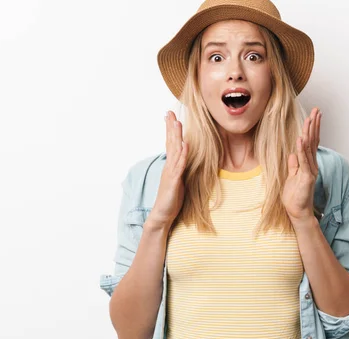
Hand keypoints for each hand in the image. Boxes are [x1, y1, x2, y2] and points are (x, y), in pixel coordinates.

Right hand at [148, 111, 187, 227]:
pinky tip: (185, 145)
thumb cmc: (170, 199)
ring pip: (174, 151)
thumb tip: (184, 161)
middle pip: (170, 143)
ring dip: (176, 136)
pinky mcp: (174, 181)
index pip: (170, 144)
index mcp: (170, 166)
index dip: (170, 130)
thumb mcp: (178, 181)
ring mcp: (170, 173)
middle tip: (169, 113)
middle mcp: (169, 166)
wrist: (162, 215)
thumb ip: (180, 170)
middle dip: (170, 127)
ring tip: (177, 123)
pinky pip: (179, 166)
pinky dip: (183, 155)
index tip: (170, 116)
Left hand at [281, 107, 321, 222]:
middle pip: (313, 141)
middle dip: (314, 125)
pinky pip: (304, 160)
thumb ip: (293, 165)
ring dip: (309, 132)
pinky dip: (302, 149)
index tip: (313, 115)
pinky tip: (302, 138)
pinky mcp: (307, 177)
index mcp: (308, 164)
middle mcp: (312, 165)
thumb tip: (293, 153)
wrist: (297, 211)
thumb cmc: (294, 196)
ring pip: (310, 147)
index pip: (311, 142)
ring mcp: (310, 170)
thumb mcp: (291, 176)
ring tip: (310, 118)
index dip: (312, 128)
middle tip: (317, 110)